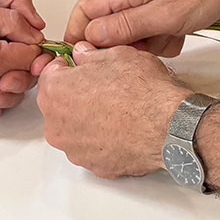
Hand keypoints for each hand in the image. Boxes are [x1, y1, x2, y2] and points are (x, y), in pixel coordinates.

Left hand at [36, 44, 191, 177]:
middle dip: (76, 93)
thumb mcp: (117, 55)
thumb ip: (90, 54)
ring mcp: (74, 149)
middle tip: (104, 85)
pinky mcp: (94, 165)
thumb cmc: (144, 92)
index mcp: (56, 92)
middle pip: (59, 103)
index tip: (82, 65)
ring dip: (88, 118)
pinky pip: (92, 147)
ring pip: (75, 128)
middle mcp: (57, 124)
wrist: (169, 127)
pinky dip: (103, 139)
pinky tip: (122, 128)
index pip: (50, 72)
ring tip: (116, 108)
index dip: (70, 65)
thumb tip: (83, 54)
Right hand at [64, 0, 219, 54]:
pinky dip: (164, 39)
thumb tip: (92, 36)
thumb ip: (127, 26)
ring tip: (169, 38)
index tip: (86, 61)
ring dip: (147, 44)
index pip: (84, 12)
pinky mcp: (166, 8)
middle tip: (140, 54)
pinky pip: (153, 31)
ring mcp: (150, 0)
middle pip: (107, 26)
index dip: (79, 37)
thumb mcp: (167, 13)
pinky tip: (180, 34)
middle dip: (121, 46)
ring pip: (133, 32)